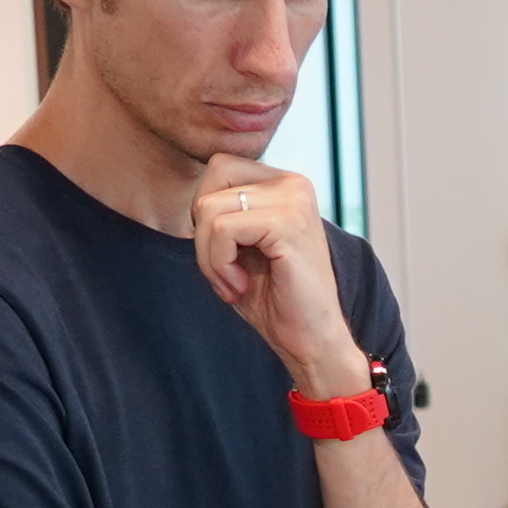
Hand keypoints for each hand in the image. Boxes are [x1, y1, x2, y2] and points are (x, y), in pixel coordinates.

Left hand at [190, 159, 370, 396]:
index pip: (220, 166)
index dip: (206, 210)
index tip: (224, 252)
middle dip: (203, 230)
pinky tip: (240, 286)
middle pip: (213, 176)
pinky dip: (218, 264)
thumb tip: (195, 196)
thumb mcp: (241, 247)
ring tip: (234, 283)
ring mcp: (294, 201)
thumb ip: (223, 213)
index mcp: (284, 185)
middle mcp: (294, 184)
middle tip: (224, 270)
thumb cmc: (275, 300)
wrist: (311, 341)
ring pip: (210, 208)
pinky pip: (223, 230)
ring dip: (209, 256)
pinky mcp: (288, 224)